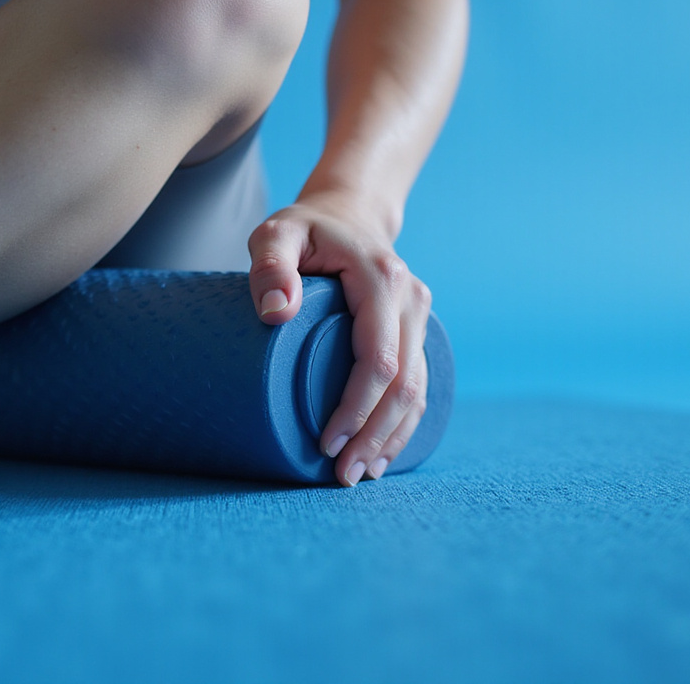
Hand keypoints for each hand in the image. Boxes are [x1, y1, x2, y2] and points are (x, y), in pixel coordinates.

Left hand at [248, 189, 431, 486]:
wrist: (347, 212)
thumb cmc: (304, 227)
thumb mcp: (276, 233)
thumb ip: (270, 266)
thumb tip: (275, 314)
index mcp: (383, 280)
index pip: (379, 358)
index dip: (357, 407)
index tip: (326, 442)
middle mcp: (411, 299)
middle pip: (405, 383)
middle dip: (375, 435)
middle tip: (342, 476)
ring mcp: (419, 315)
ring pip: (419, 389)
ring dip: (393, 437)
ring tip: (361, 473)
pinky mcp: (416, 330)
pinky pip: (418, 383)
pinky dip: (403, 422)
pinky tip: (382, 451)